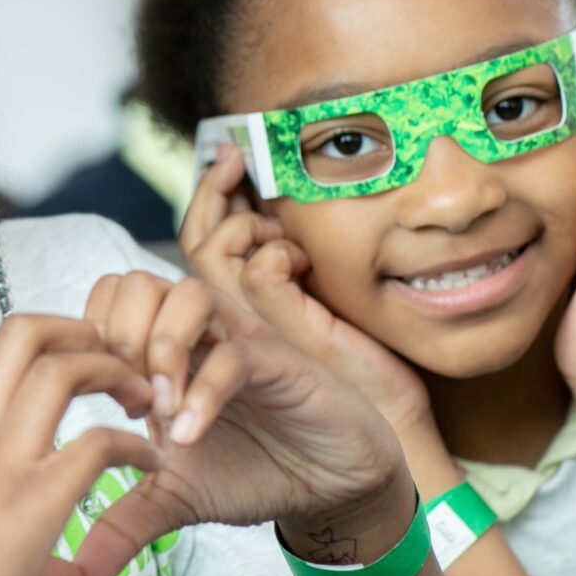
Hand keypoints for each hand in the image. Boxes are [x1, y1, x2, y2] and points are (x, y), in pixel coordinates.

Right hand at [0, 315, 159, 575]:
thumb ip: (21, 550)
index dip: (44, 343)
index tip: (80, 369)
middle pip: (25, 331)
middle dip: (83, 331)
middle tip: (117, 364)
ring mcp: (0, 465)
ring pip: (60, 368)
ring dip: (115, 371)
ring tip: (140, 399)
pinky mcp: (30, 506)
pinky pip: (97, 445)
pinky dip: (134, 446)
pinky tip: (152, 466)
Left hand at [77, 274, 410, 575]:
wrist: (330, 486)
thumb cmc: (250, 472)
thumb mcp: (172, 501)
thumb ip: (120, 527)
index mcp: (158, 351)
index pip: (103, 300)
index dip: (85, 338)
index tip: (89, 400)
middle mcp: (195, 333)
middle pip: (134, 283)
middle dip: (116, 337)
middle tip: (120, 400)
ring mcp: (237, 340)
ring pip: (185, 295)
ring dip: (159, 350)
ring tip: (155, 412)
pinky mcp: (279, 360)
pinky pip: (234, 353)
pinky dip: (204, 391)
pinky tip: (189, 435)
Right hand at [178, 148, 430, 428]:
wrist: (381, 421)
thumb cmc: (352, 365)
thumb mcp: (309, 298)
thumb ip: (285, 262)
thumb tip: (280, 207)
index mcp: (227, 308)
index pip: (197, 240)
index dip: (206, 196)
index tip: (229, 159)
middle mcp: (224, 317)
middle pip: (194, 238)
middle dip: (210, 187)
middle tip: (233, 154)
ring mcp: (242, 327)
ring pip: (211, 249)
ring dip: (245, 220)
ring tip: (283, 227)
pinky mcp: (273, 335)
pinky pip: (259, 269)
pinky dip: (280, 250)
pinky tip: (304, 260)